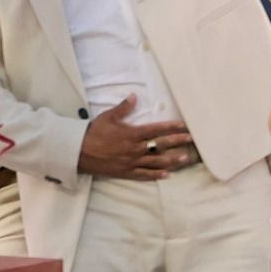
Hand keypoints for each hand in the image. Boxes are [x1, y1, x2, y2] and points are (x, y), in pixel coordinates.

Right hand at [76, 96, 194, 179]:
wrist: (79, 152)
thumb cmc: (92, 133)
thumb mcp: (107, 117)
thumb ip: (123, 108)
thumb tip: (134, 96)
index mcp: (132, 134)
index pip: (156, 130)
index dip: (171, 127)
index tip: (184, 126)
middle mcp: (135, 148)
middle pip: (161, 145)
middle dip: (177, 141)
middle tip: (191, 140)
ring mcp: (132, 162)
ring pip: (156, 161)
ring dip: (172, 160)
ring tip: (184, 158)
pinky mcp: (126, 172)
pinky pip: (144, 175)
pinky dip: (155, 175)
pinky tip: (166, 175)